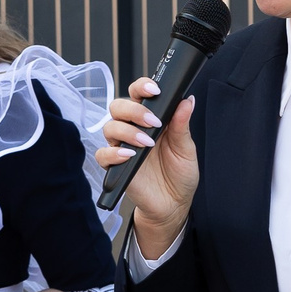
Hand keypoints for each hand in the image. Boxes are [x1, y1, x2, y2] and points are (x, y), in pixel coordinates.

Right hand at [97, 78, 198, 258]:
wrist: (173, 204)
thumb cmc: (179, 174)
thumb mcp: (186, 149)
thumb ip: (182, 125)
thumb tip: (187, 100)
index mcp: (150, 120)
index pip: (138, 95)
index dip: (142, 87)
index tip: (154, 90)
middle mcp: (133, 129)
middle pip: (118, 106)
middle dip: (133, 110)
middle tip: (153, 122)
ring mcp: (122, 146)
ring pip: (109, 126)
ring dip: (127, 131)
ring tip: (146, 143)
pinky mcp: (115, 166)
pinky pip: (102, 154)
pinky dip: (113, 152)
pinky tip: (128, 155)